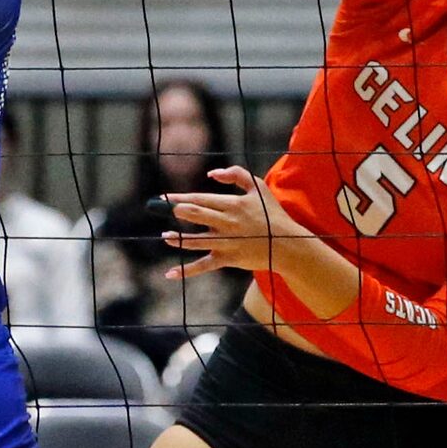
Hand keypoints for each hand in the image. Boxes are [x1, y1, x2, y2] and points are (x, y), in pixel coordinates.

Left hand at [161, 167, 284, 277]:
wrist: (288, 245)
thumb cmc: (273, 215)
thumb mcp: (259, 187)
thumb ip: (236, 175)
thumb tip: (211, 173)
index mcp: (232, 205)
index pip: (200, 199)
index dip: (180, 198)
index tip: (163, 198)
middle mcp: (226, 223)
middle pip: (195, 215)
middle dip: (175, 211)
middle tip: (159, 208)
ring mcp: (226, 242)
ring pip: (195, 240)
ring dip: (178, 238)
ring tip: (165, 236)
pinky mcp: (227, 259)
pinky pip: (204, 265)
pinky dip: (186, 270)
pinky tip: (170, 273)